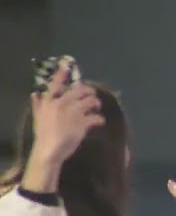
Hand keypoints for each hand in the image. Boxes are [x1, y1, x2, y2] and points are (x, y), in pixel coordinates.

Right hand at [22, 64, 103, 192]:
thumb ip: (38, 104)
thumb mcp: (38, 117)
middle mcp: (62, 104)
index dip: (62, 74)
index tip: (67, 65)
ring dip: (96, 104)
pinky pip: (96, 117)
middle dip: (89, 92)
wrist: (49, 150)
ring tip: (97, 109)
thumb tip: (34, 93)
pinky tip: (99, 122)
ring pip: (91, 101)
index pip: (55, 84)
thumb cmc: (43, 134)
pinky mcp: (83, 123)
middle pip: (80, 90)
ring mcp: (73, 113)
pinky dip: (100, 119)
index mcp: (49, 101)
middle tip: (92, 98)